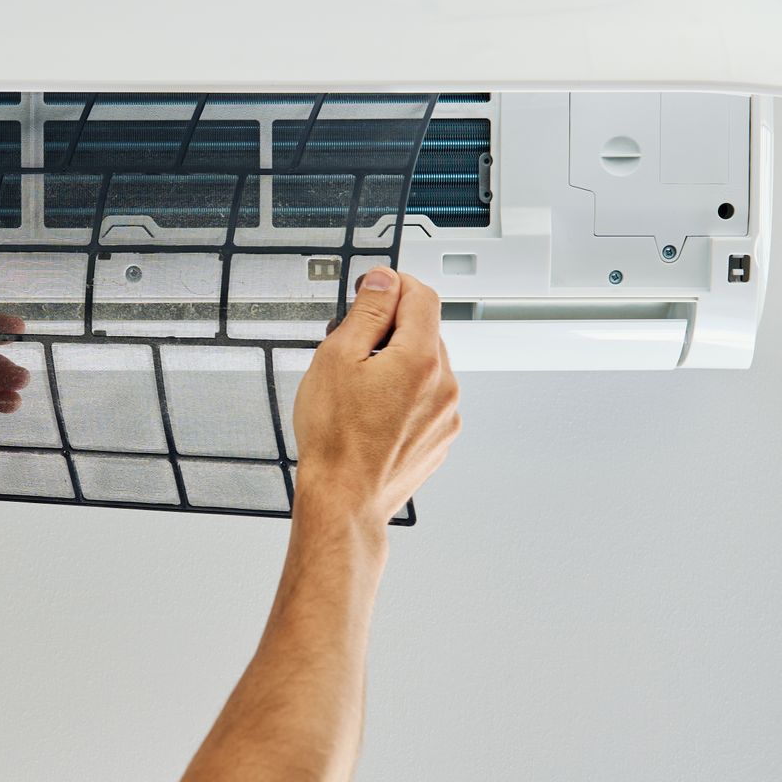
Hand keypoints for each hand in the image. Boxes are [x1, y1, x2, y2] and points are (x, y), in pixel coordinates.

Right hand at [291, 267, 460, 526]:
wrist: (344, 499)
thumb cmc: (336, 440)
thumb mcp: (336, 357)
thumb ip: (367, 312)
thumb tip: (384, 281)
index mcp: (421, 358)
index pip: (422, 295)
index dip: (394, 284)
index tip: (372, 288)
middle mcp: (444, 384)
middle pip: (424, 330)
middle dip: (390, 328)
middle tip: (351, 344)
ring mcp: (445, 414)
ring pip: (425, 366)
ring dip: (397, 362)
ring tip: (358, 386)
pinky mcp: (439, 437)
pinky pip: (426, 399)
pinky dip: (404, 394)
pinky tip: (372, 411)